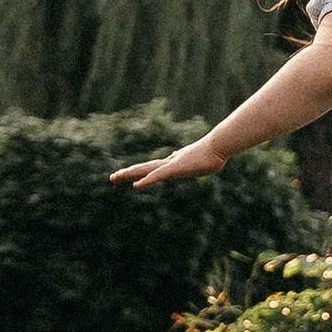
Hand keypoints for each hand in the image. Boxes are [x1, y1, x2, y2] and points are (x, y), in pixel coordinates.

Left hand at [110, 140, 225, 189]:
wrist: (219, 145)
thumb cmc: (213, 153)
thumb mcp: (198, 160)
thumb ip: (187, 159)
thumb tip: (183, 156)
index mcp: (173, 163)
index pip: (151, 168)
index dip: (139, 172)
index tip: (129, 176)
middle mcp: (168, 163)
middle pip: (143, 168)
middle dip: (127, 173)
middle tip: (112, 178)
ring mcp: (170, 165)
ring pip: (145, 170)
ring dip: (129, 174)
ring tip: (114, 178)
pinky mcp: (175, 168)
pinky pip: (157, 176)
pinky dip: (146, 181)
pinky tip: (135, 185)